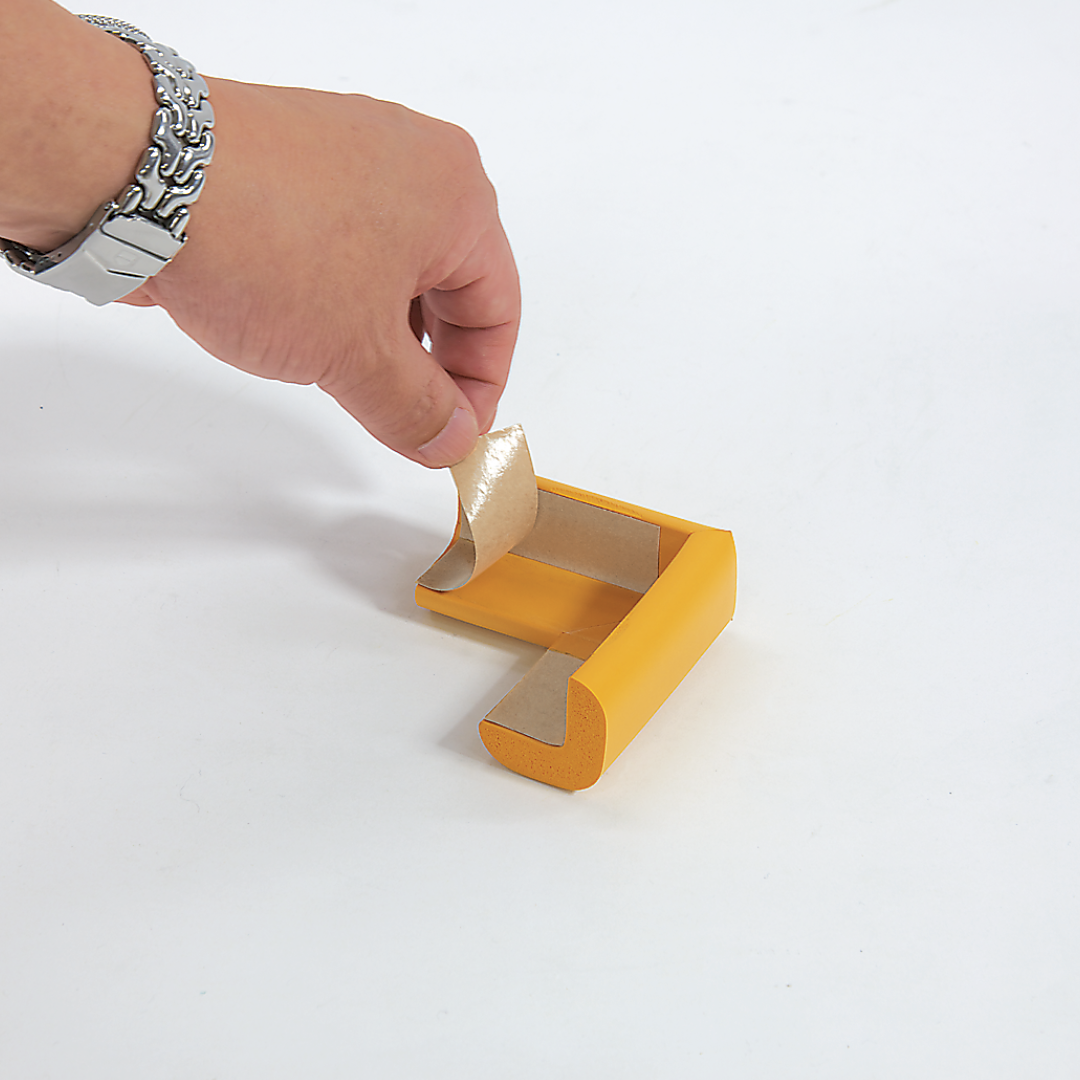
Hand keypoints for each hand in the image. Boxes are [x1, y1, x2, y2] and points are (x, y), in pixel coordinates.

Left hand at [120, 78, 519, 466]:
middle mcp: (413, 164)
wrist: (135, 179)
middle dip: (432, 365)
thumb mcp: (357, 354)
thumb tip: (448, 437)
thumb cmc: (261, 237)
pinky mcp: (296, 169)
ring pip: (395, 270)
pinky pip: (345, 247)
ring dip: (385, 337)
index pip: (499, 310)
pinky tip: (314, 337)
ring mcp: (350, 157)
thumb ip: (416, 408)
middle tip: (409, 421)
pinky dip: (343, 301)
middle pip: (451, 289)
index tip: (455, 434)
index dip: (482, 386)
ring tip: (354, 383)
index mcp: (458, 195)